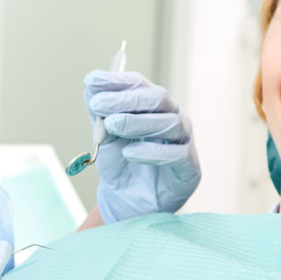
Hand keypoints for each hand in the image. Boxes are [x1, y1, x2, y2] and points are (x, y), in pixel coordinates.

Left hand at [85, 70, 200, 223]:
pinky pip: (176, 154)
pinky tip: (129, 153)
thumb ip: (99, 113)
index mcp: (152, 105)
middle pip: (157, 98)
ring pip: (169, 122)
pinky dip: (151, 152)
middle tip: (98, 104)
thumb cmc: (120, 162)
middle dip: (125, 99)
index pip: (140, 84)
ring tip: (112, 126)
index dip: (117, 80)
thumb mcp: (104, 135)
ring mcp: (183, 140)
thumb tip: (91, 85)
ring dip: (137, 122)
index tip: (92, 80)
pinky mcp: (189, 166)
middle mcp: (172, 116)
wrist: (127, 199)